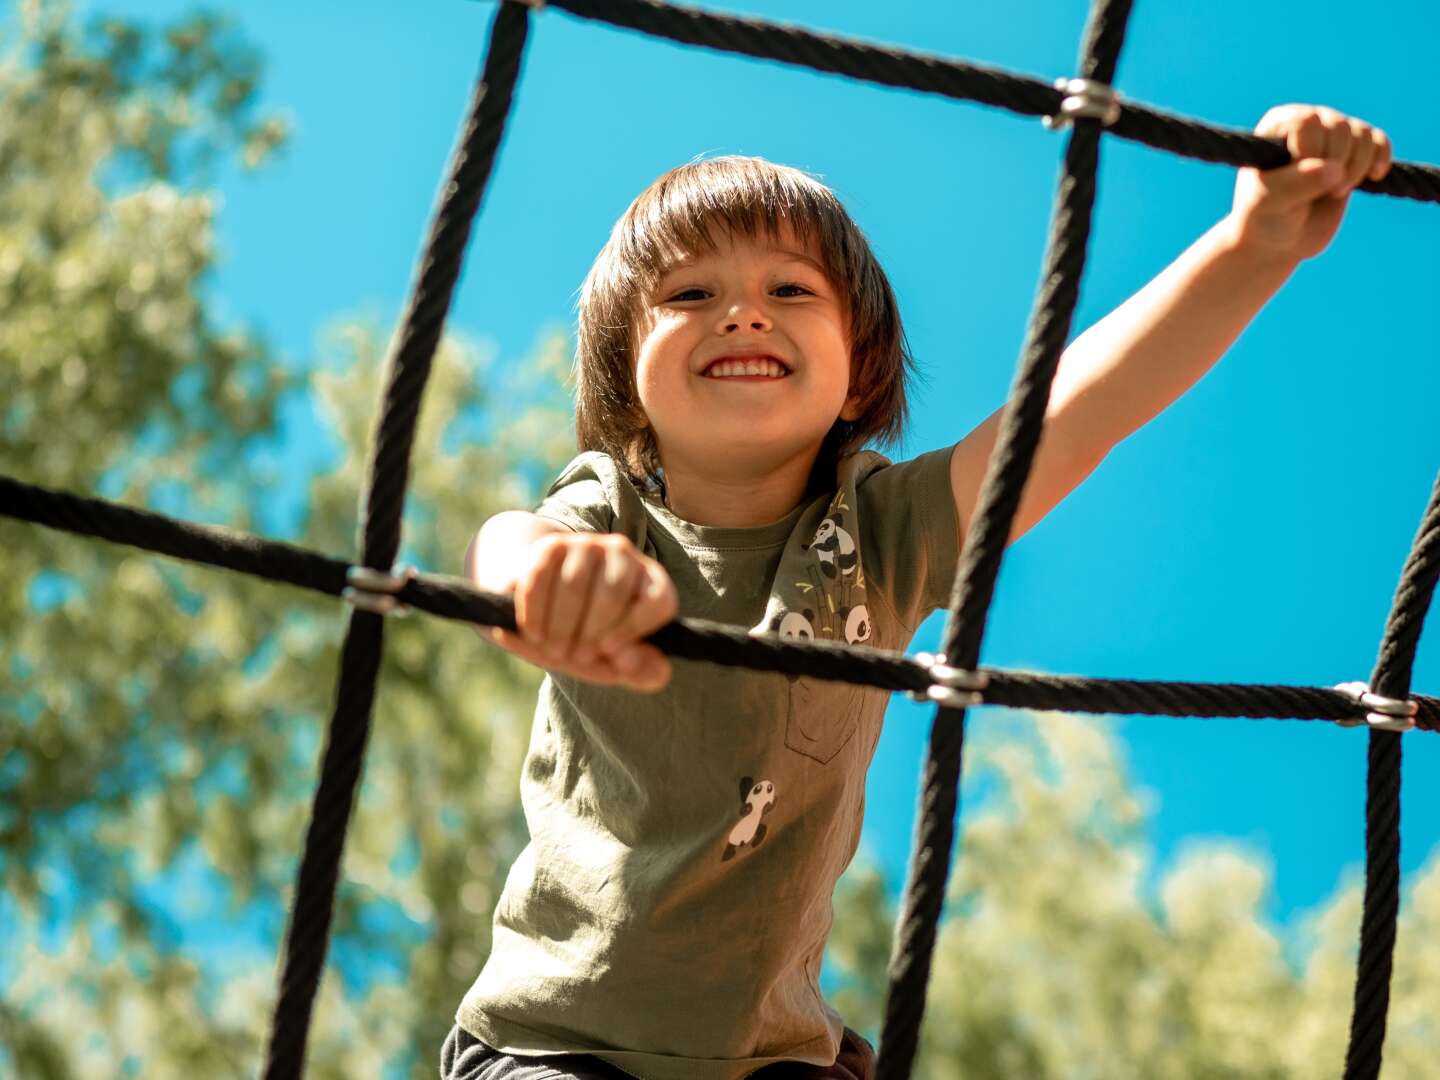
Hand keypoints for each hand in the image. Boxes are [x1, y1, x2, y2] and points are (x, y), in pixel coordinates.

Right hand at [489, 532, 677, 691]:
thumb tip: (659, 672)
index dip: (633, 628)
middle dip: (590, 632)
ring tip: (554, 649)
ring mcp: (587, 545)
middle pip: (612, 593)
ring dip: (561, 626)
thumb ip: (639, 670)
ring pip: (574, 585)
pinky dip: (536, 612)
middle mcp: (623, 555)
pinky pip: (542, 578)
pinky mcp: (552, 546)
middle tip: (575, 657)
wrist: (538, 603)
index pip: (658, 600)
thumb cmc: (584, 635)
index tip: (608, 651)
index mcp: (651, 582)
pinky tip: (535, 634)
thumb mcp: (612, 660)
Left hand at [1228, 104, 1392, 263]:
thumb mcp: (1269, 202)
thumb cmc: (1264, 217)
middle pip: (1339, 126)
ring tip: (1336, 192)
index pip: (1307, 122)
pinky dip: (1381, 158)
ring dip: (1357, 166)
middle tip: (1323, 192)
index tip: (1296, 180)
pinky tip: (1373, 177)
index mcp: (1279, 124)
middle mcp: (1308, 122)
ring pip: (1362, 134)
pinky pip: (1380, 141)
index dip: (1311, 151)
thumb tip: (1334, 169)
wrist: (1281, 238)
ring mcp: (1334, 135)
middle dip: (1337, 162)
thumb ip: (1296, 183)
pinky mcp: (1356, 152)